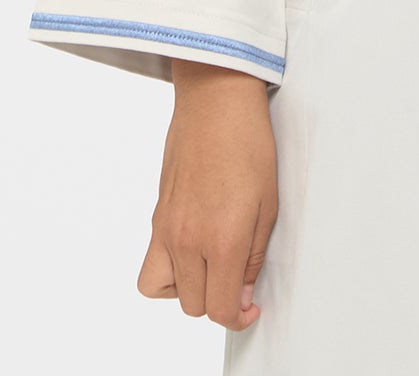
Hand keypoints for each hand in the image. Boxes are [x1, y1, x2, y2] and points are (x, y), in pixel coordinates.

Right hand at [137, 58, 277, 331]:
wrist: (216, 100)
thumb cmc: (248, 142)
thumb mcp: (268, 203)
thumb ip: (252, 257)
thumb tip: (241, 294)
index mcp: (221, 239)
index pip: (219, 308)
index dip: (237, 317)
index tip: (249, 308)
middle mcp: (187, 240)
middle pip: (194, 306)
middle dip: (218, 301)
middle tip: (237, 279)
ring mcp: (166, 228)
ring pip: (166, 291)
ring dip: (190, 290)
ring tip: (211, 266)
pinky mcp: (157, 215)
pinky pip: (150, 266)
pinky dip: (166, 272)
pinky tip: (189, 252)